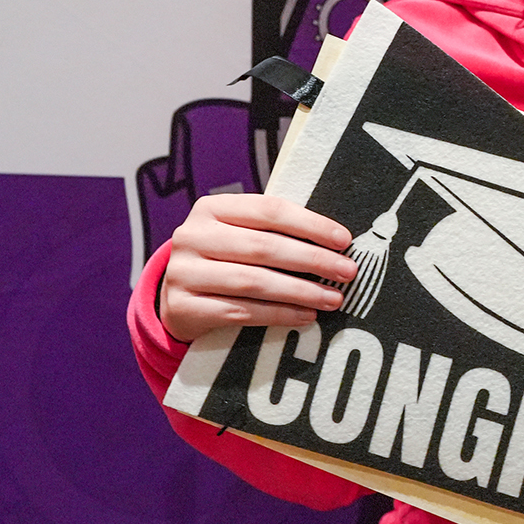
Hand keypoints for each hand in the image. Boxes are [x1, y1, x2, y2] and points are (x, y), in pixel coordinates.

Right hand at [159, 193, 355, 340]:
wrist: (177, 300)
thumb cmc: (224, 261)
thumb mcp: (240, 237)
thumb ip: (275, 232)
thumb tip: (336, 241)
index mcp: (211, 207)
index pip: (269, 209)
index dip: (310, 224)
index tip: (344, 240)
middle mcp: (192, 235)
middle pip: (263, 246)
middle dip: (312, 260)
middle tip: (347, 272)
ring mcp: (182, 272)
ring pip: (252, 281)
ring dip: (300, 291)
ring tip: (332, 298)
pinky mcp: (181, 307)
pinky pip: (239, 311)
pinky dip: (277, 314)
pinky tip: (305, 315)